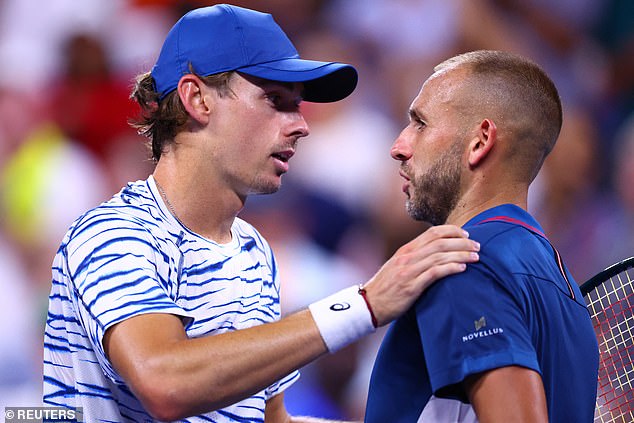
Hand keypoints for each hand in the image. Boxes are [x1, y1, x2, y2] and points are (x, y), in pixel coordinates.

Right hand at [362, 225, 478, 325]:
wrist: (368, 305)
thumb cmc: (385, 288)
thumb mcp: (397, 267)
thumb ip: (414, 259)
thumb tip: (436, 255)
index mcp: (405, 250)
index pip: (432, 233)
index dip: (452, 231)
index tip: (466, 235)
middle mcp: (407, 257)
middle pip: (440, 242)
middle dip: (462, 242)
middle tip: (477, 246)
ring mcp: (409, 271)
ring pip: (440, 256)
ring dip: (461, 254)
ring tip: (476, 257)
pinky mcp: (411, 287)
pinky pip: (434, 273)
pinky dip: (450, 268)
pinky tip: (462, 269)